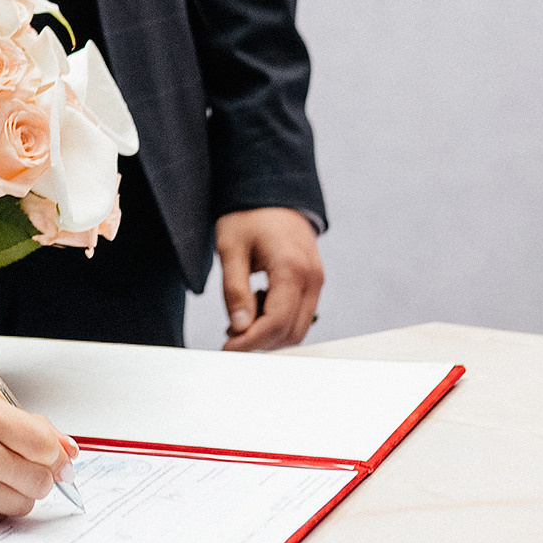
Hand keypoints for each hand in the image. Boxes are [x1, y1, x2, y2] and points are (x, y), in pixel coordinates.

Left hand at [217, 207, 324, 349]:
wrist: (273, 192)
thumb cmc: (249, 215)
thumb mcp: (230, 248)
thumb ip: (234, 290)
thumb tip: (239, 329)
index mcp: (291, 268)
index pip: (275, 322)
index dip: (250, 342)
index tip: (226, 349)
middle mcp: (312, 278)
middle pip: (290, 331)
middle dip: (259, 341)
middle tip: (229, 333)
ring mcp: (317, 280)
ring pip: (298, 328)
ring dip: (269, 332)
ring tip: (241, 315)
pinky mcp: (314, 282)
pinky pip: (300, 314)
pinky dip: (278, 321)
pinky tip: (257, 304)